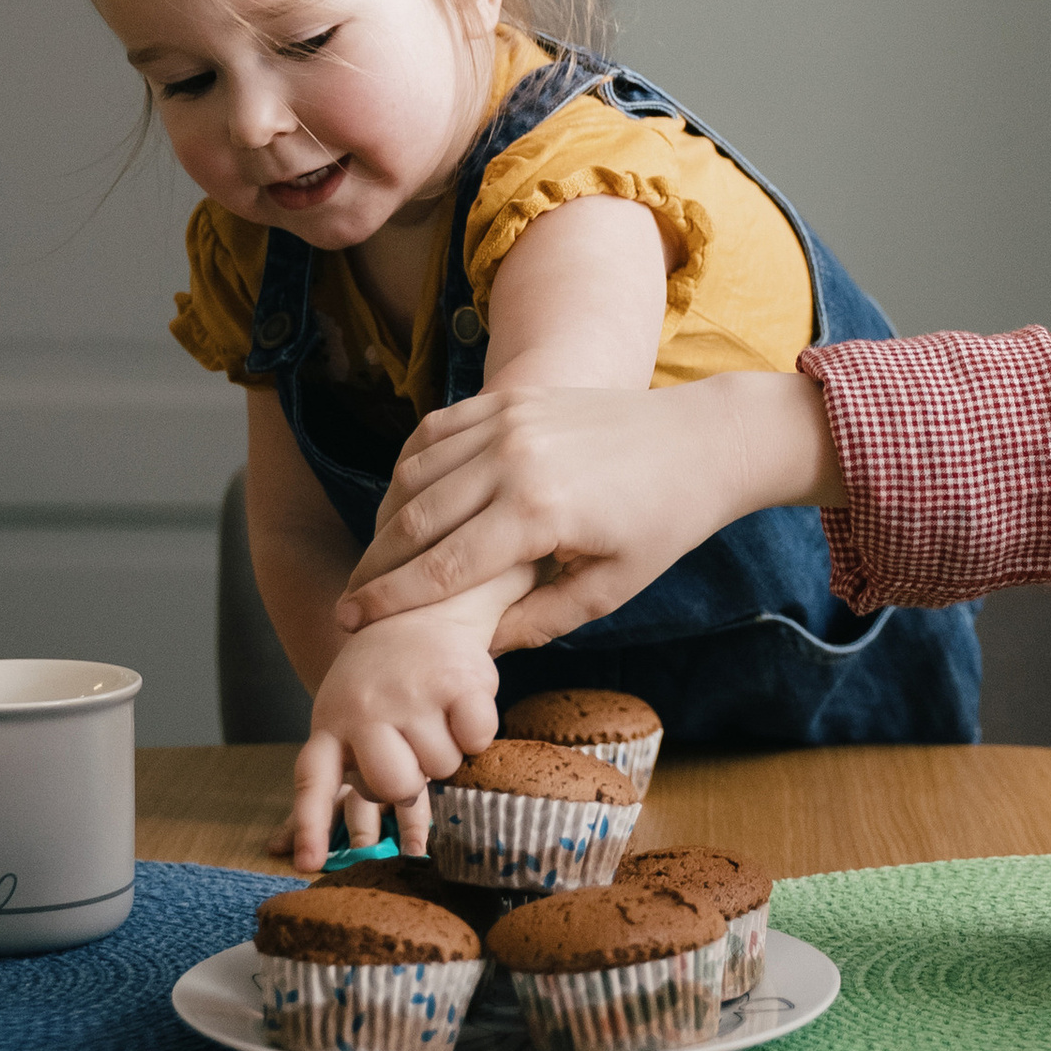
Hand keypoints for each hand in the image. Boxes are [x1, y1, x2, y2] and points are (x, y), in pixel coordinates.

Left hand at [285, 599, 502, 874]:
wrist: (423, 608)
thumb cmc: (385, 680)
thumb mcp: (349, 715)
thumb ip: (354, 770)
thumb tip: (364, 845)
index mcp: (331, 723)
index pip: (314, 782)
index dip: (310, 827)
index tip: (310, 866)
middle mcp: (363, 708)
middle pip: (395, 786)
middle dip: (412, 778)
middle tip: (413, 748)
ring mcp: (409, 693)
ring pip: (443, 766)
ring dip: (448, 750)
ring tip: (436, 714)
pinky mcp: (455, 679)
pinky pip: (477, 738)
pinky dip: (478, 730)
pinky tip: (463, 704)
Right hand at [335, 373, 841, 650]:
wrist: (700, 441)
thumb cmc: (662, 524)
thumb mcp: (608, 589)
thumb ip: (537, 621)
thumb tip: (474, 651)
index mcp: (539, 511)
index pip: (443, 567)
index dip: (392, 599)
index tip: (352, 622)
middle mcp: (514, 457)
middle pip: (415, 519)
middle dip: (376, 564)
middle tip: (350, 599)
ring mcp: (509, 419)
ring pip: (417, 473)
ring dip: (386, 518)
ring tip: (374, 560)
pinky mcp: (512, 399)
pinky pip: (438, 433)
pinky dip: (411, 467)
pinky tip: (402, 501)